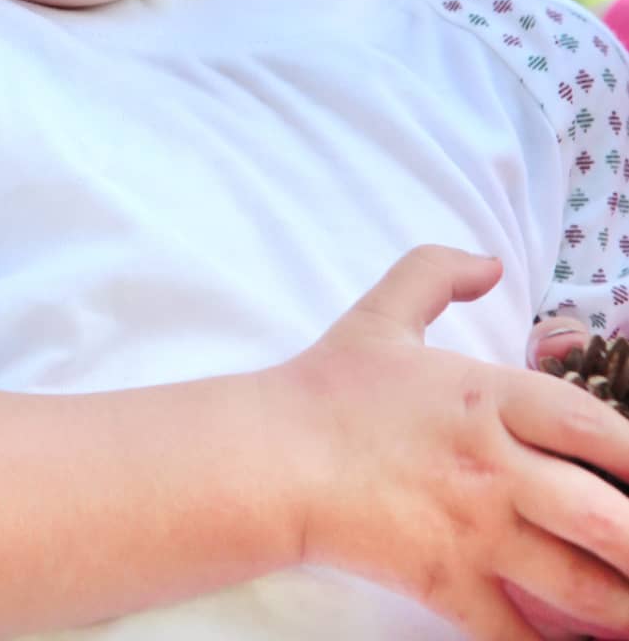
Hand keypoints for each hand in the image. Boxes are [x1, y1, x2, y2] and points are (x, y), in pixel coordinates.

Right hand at [275, 247, 628, 639]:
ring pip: (578, 586)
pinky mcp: (447, 586)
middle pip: (603, 517)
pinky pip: (518, 635)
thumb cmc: (330, 387)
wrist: (271, 454)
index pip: (593, 427)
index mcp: (489, 398)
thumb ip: (436, 274)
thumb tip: (490, 262)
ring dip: (622, 605)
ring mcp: (474, 533)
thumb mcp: (384, 314)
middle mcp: (495, 468)